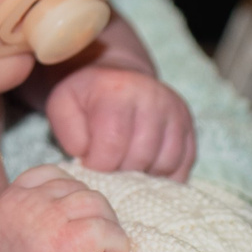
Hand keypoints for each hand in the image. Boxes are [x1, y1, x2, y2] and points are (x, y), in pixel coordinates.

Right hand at [0, 166, 131, 251]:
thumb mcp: (10, 239)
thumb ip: (32, 217)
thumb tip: (77, 212)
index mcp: (9, 201)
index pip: (49, 174)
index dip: (71, 194)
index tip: (77, 222)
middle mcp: (25, 203)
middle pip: (78, 189)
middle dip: (94, 216)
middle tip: (96, 248)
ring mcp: (46, 219)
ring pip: (96, 203)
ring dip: (109, 228)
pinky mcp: (67, 241)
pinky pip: (106, 229)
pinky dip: (118, 244)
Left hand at [48, 67, 194, 181]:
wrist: (119, 76)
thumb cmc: (88, 95)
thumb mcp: (63, 104)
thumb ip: (68, 132)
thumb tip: (88, 156)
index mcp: (118, 91)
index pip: (111, 145)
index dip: (97, 165)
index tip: (89, 162)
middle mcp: (153, 98)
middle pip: (140, 158)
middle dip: (119, 171)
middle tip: (108, 165)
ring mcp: (175, 112)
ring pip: (165, 163)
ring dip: (143, 175)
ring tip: (125, 166)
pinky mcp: (189, 126)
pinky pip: (184, 164)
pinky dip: (165, 175)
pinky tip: (146, 169)